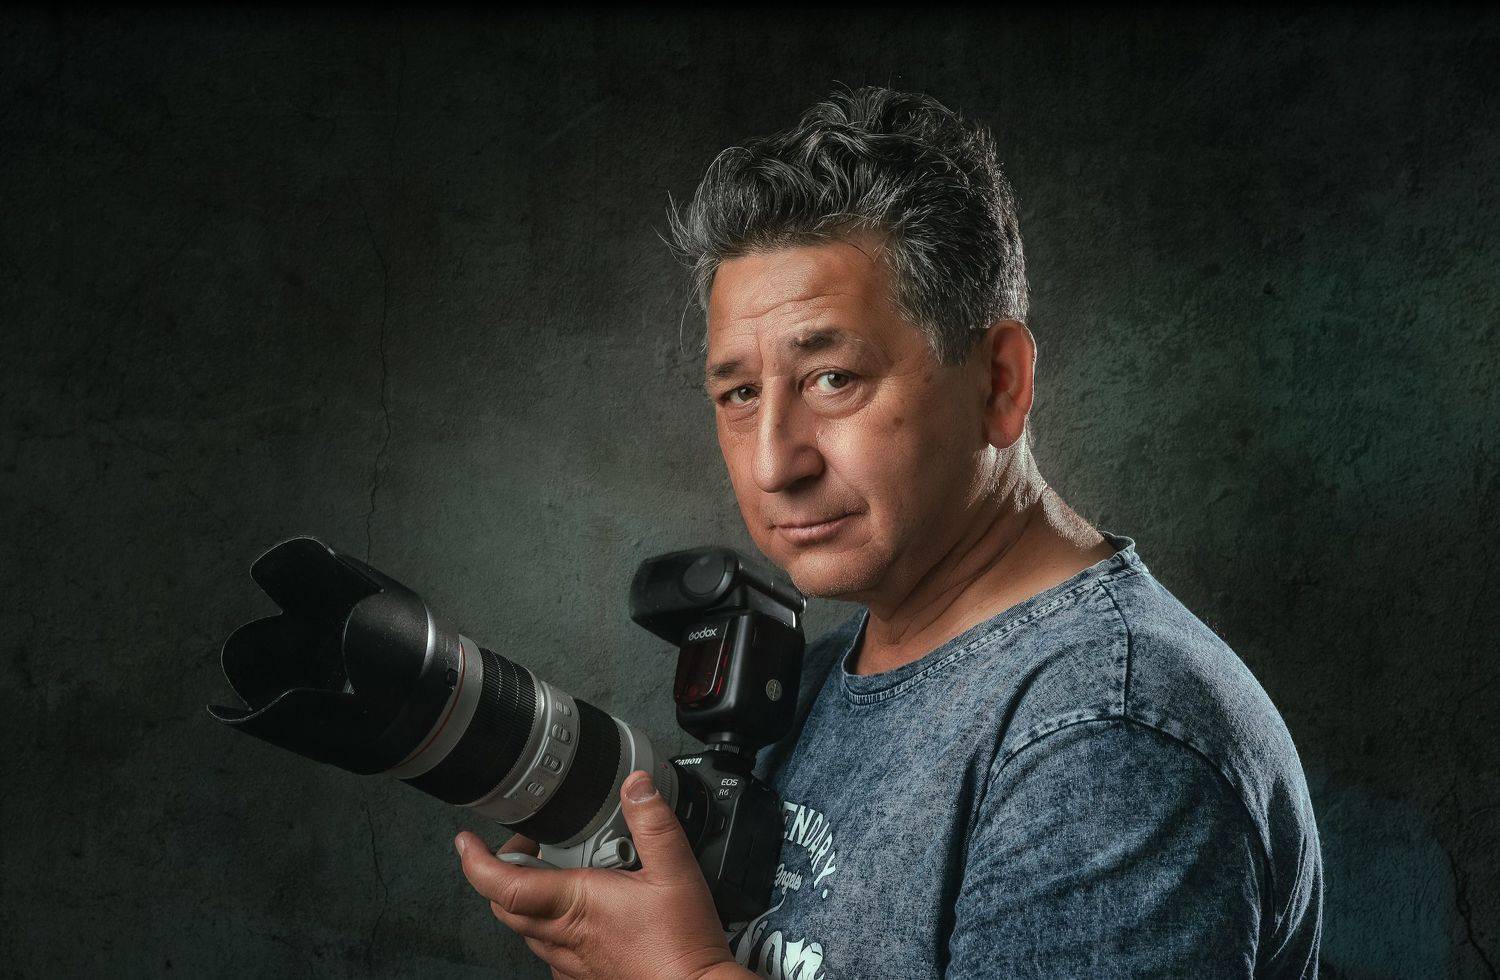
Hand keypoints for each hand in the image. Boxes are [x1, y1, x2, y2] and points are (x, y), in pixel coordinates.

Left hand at [455, 770, 747, 979]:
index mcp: (576, 903)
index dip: (476, 861)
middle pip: (505, 905)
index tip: (466, 841)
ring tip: (553, 873)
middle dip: (502, 871)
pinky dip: (548, 926)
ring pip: (524, 929)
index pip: (505, 884)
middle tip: (523, 846)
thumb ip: (654, 823)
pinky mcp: (583, 975)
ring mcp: (570, 960)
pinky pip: (548, 950)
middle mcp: (564, 934)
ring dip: (524, 898)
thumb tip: (637, 786)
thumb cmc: (682, 944)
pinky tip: (577, 914)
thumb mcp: (676, 870)